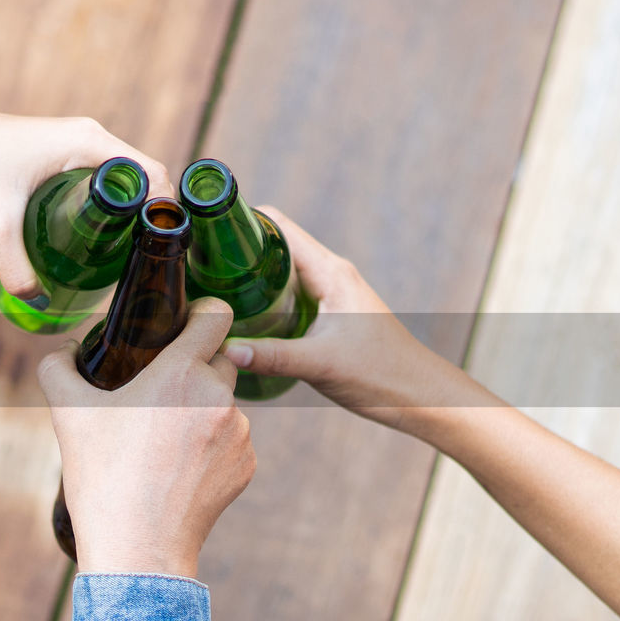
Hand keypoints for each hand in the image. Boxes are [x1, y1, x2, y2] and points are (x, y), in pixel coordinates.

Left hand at [0, 106, 172, 298]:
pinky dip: (110, 208)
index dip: (164, 212)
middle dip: (149, 221)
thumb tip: (40, 303)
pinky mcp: (63, 154)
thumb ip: (15, 268)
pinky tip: (98, 242)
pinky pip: (103, 181)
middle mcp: (91, 137)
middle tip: (142, 265)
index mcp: (88, 143)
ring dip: (130, 216)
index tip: (160, 251)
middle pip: (144, 181)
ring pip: (124, 182)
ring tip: (124, 260)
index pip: (152, 174)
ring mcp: (78, 144)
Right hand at [37, 297, 255, 577]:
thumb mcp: (68, 416)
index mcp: (180, 374)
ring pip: (226, 402)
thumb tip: (63, 352)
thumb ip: (59, 369)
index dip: (204, 312)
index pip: (216, 316)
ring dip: (202, 410)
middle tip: (159, 395)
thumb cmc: (102, 478)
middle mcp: (219, 397)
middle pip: (219, 359)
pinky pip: (233, 440)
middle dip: (194, 369)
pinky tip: (180, 467)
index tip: (189, 322)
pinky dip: (212, 446)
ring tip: (163, 441)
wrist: (138, 547)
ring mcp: (240, 434)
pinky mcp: (247, 466)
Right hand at [221, 207, 480, 430]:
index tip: (206, 233)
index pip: (279, 227)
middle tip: (198, 267)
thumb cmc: (382, 375)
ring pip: (281, 272)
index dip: (242, 222)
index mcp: (331, 272)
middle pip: (275, 246)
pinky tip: (241, 317)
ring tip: (210, 290)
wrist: (421, 397)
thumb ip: (272, 357)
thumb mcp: (321, 364)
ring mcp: (331, 294)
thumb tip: (223, 350)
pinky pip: (289, 294)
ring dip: (249, 276)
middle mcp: (331, 274)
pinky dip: (263, 297)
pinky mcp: (330, 314)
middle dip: (237, 252)